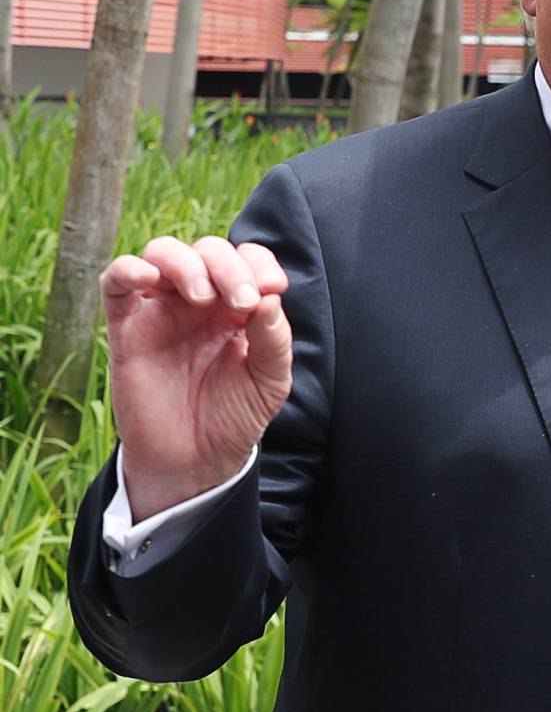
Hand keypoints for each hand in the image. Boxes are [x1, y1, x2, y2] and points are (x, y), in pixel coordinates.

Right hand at [101, 236, 292, 520]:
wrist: (195, 460)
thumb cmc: (233, 417)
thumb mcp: (269, 382)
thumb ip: (274, 340)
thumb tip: (270, 298)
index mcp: (237, 306)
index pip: (247, 259)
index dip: (259, 263)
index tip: (271, 289)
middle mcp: (200, 301)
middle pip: (209, 250)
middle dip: (229, 267)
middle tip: (241, 302)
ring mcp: (162, 310)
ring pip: (163, 253)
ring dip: (186, 263)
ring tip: (203, 297)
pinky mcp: (127, 327)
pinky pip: (116, 282)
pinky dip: (128, 269)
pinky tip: (150, 279)